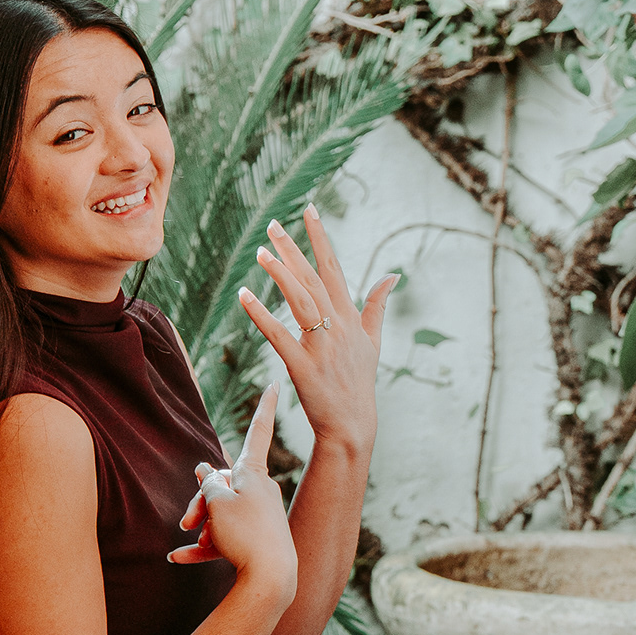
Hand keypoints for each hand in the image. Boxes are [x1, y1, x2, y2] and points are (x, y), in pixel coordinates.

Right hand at [169, 379, 296, 600]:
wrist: (271, 579)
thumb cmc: (245, 534)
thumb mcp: (218, 503)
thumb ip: (209, 484)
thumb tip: (206, 471)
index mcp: (253, 473)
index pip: (258, 431)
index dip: (264, 407)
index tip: (277, 382)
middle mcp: (259, 491)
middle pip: (221, 485)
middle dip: (200, 501)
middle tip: (186, 521)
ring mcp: (258, 517)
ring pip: (220, 514)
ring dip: (202, 527)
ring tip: (193, 542)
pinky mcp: (255, 541)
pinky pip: (223, 539)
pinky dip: (201, 548)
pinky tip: (179, 559)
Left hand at [236, 204, 395, 452]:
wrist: (352, 424)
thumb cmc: (359, 381)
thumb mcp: (373, 341)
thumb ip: (377, 305)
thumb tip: (391, 275)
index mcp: (350, 317)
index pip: (334, 267)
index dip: (321, 238)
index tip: (309, 210)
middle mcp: (338, 326)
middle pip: (313, 278)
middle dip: (293, 248)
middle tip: (273, 224)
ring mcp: (321, 346)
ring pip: (300, 300)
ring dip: (280, 274)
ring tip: (261, 252)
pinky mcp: (303, 366)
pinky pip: (278, 334)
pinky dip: (260, 314)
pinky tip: (243, 295)